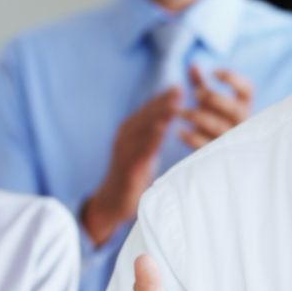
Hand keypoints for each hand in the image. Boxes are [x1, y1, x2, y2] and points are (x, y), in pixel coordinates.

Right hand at [83, 88, 182, 244]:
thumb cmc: (133, 175)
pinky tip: (163, 131)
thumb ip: (154, 135)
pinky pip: (140, 151)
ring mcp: (124, 152)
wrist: (111, 203)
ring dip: (159, 116)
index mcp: (129, 131)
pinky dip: (152, 140)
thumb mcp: (144, 151)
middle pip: (145, 115)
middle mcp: (124, 137)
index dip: (162, 98)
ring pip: (143, 130)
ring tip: (175, 106)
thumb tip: (169, 119)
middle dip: (162, 102)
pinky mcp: (128, 169)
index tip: (178, 87)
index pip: (147, 110)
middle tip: (179, 91)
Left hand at [178, 66, 252, 150]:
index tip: (213, 72)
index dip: (232, 79)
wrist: (219, 155)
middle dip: (213, 98)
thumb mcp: (208, 101)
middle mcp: (243, 124)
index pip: (247, 90)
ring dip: (196, 117)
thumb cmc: (213, 120)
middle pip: (234, 109)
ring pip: (218, 127)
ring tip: (178, 112)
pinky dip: (191, 138)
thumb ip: (200, 83)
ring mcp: (233, 141)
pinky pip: (207, 146)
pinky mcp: (220, 156)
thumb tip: (192, 64)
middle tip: (195, 94)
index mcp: (244, 106)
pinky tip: (179, 132)